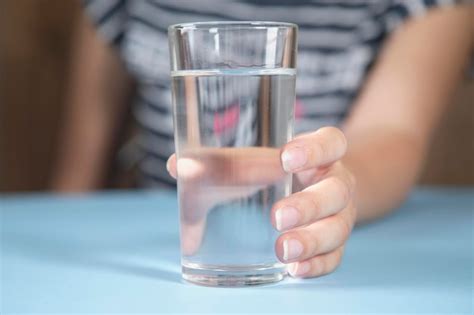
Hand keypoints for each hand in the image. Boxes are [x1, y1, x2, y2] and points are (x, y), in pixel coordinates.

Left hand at [167, 127, 355, 278]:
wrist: (305, 198)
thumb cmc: (269, 176)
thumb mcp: (244, 165)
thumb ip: (213, 164)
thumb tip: (176, 165)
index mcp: (317, 156)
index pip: (332, 143)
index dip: (316, 149)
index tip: (286, 159)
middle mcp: (334, 183)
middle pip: (338, 190)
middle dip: (309, 204)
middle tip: (276, 216)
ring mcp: (338, 216)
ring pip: (339, 227)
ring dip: (313, 239)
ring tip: (283, 250)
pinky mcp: (333, 246)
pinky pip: (335, 257)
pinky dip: (317, 265)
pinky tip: (295, 270)